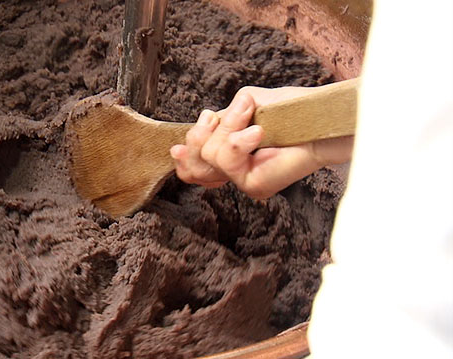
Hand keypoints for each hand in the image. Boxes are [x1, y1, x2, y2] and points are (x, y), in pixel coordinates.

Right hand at [170, 85, 353, 198]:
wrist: (321, 120)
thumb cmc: (292, 110)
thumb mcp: (247, 102)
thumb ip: (224, 114)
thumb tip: (206, 119)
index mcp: (231, 155)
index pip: (192, 169)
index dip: (183, 156)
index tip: (176, 145)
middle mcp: (235, 172)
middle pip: (195, 160)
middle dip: (206, 131)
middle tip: (228, 115)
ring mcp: (244, 180)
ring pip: (210, 156)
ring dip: (229, 128)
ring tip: (254, 121)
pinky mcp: (254, 184)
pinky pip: (229, 161)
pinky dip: (240, 140)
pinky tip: (259, 132)